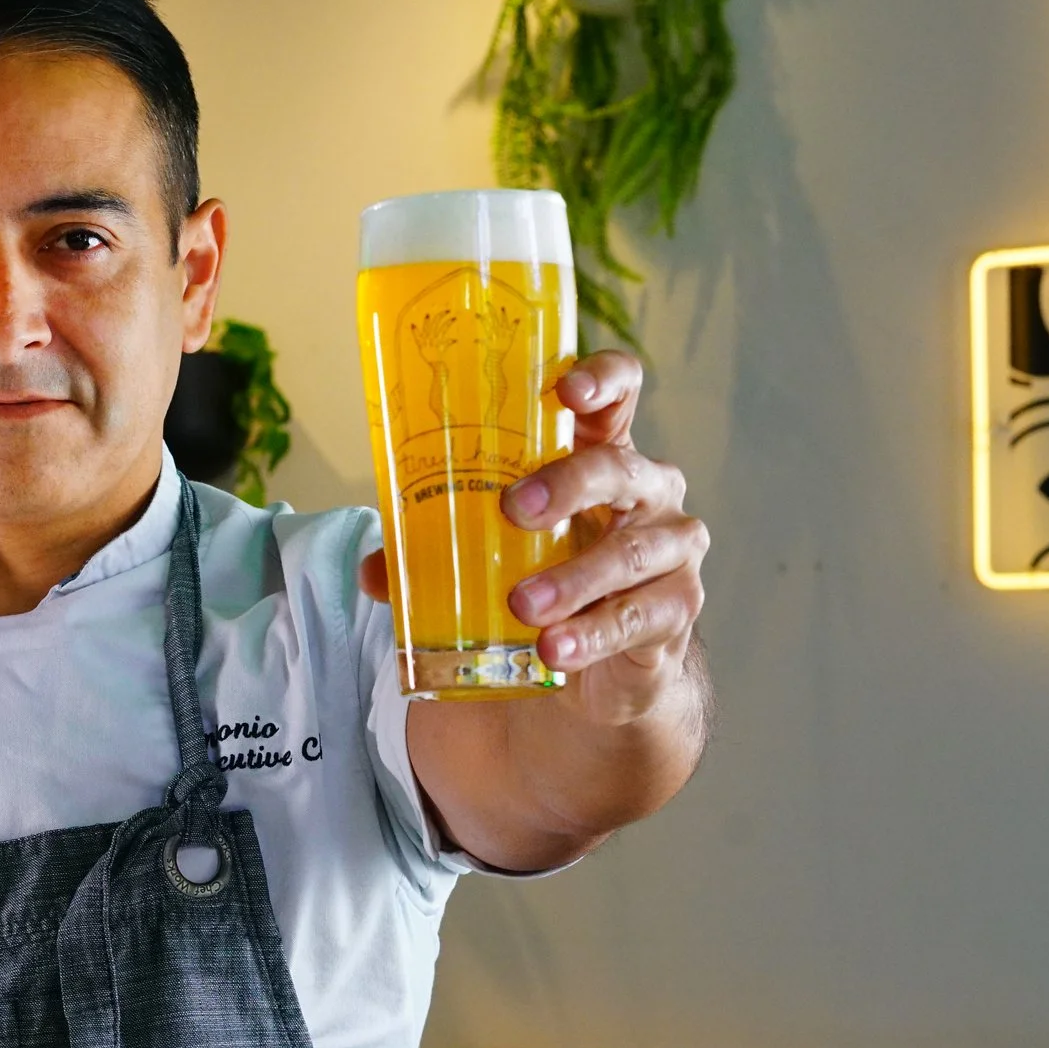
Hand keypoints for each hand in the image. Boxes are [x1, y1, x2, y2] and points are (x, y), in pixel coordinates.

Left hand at [359, 349, 708, 726]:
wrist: (598, 667)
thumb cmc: (548, 579)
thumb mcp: (493, 555)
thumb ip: (434, 552)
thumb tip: (373, 569)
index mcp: (603, 455)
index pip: (621, 394)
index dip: (602, 380)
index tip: (566, 390)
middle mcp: (647, 491)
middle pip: (618, 469)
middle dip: (567, 485)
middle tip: (513, 509)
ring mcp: (670, 548)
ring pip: (630, 552)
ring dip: (573, 579)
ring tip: (523, 606)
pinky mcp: (676, 608)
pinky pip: (640, 617)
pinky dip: (593, 635)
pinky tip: (556, 650)